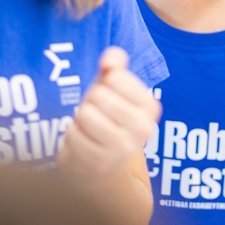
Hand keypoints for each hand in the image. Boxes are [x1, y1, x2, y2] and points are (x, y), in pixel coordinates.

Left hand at [57, 47, 161, 180]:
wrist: (98, 162)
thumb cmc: (104, 116)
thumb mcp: (110, 87)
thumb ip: (114, 65)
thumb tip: (111, 61)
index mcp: (151, 107)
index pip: (115, 77)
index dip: (104, 83)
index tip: (109, 97)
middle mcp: (143, 129)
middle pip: (99, 95)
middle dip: (91, 102)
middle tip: (97, 115)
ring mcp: (123, 148)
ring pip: (86, 115)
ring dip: (81, 120)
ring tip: (90, 129)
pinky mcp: (100, 163)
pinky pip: (73, 135)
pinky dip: (73, 137)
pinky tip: (84, 144)